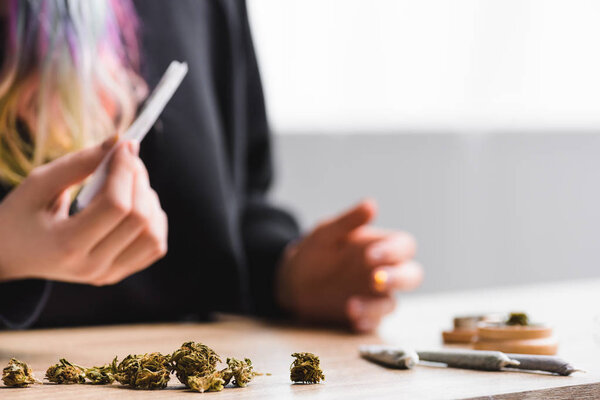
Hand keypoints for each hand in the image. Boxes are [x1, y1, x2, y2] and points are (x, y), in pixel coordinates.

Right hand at [0, 140, 167, 285]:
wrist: (9, 256)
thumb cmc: (20, 215)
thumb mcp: (38, 184)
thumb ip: (79, 163)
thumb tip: (119, 142)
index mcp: (67, 245)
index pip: (116, 206)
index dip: (126, 170)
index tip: (125, 146)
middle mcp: (91, 266)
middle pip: (139, 218)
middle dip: (139, 180)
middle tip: (127, 159)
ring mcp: (107, 274)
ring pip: (153, 236)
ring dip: (150, 202)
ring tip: (129, 186)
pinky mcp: (118, 274)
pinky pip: (155, 247)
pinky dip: (154, 222)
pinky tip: (136, 206)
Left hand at [276, 199, 422, 332]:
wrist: (293, 281)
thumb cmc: (315, 252)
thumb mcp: (326, 233)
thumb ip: (348, 221)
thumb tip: (371, 204)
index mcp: (380, 246)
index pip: (404, 246)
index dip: (394, 250)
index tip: (370, 255)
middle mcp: (384, 271)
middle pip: (411, 275)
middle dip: (399, 278)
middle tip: (376, 279)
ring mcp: (375, 296)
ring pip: (392, 303)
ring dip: (376, 306)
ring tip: (351, 305)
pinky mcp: (364, 315)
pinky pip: (373, 323)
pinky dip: (365, 322)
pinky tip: (352, 319)